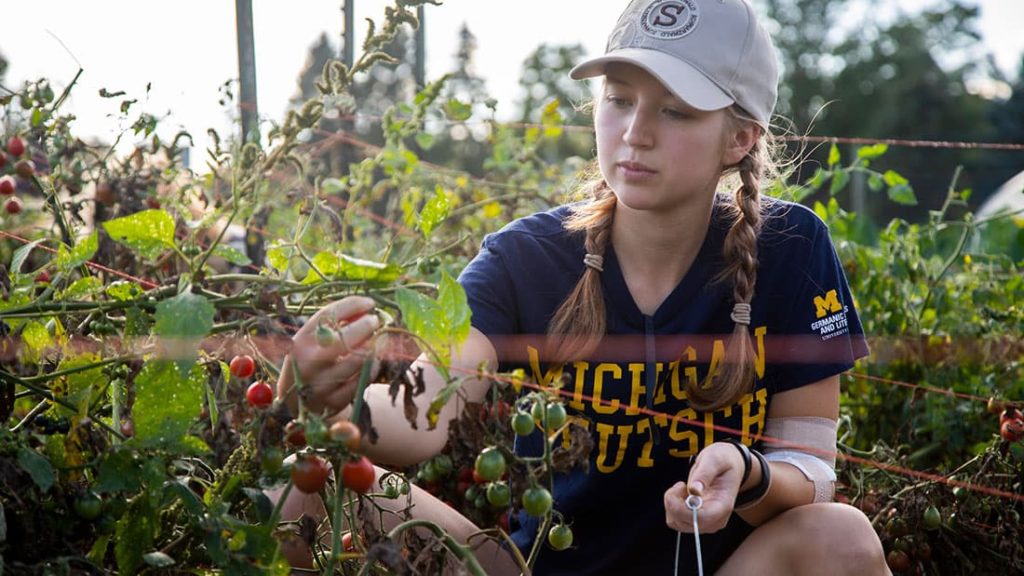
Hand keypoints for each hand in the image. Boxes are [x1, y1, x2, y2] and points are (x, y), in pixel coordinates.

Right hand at [277, 296, 379, 415]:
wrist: (297, 402)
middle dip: (365, 326)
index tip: (369, 303)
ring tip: (377, 341)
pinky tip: (373, 361)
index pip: (328, 316)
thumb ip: (336, 323)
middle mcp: (308, 362)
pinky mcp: (334, 401)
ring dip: (373, 347)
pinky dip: (372, 367)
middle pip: (344, 339)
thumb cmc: (312, 360)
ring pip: (358, 360)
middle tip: (376, 321)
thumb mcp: (314, 340)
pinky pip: (363, 379)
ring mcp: (320, 383)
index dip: (352, 305)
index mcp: (301, 341)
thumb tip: (367, 307)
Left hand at [664, 442, 745, 532]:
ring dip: (672, 504)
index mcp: (723, 505)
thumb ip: (705, 473)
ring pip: (677, 523)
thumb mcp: (715, 459)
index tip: (680, 487)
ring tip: (682, 487)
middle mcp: (716, 518)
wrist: (728, 465)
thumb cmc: (723, 461)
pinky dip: (672, 506)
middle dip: (674, 503)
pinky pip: (676, 519)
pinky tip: (681, 494)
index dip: (684, 508)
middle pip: (686, 523)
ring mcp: (706, 521)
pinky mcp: (696, 519)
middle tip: (680, 484)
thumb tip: (694, 490)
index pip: (703, 518)